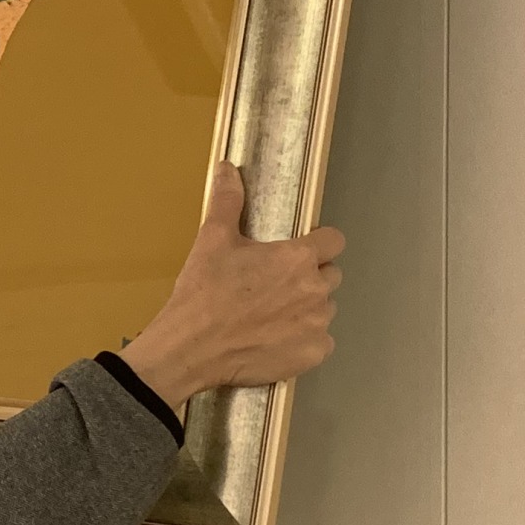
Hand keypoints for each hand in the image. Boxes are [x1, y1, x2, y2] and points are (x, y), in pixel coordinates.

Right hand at [119, 164, 342, 404]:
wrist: (190, 348)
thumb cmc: (204, 293)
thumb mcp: (212, 240)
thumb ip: (228, 201)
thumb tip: (228, 169)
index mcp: (298, 258)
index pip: (334, 241)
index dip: (317, 244)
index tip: (299, 253)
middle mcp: (315, 290)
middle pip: (330, 276)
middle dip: (309, 278)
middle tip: (275, 287)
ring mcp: (316, 325)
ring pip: (324, 310)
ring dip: (306, 310)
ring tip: (271, 316)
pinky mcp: (311, 355)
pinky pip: (320, 343)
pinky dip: (302, 341)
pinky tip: (275, 340)